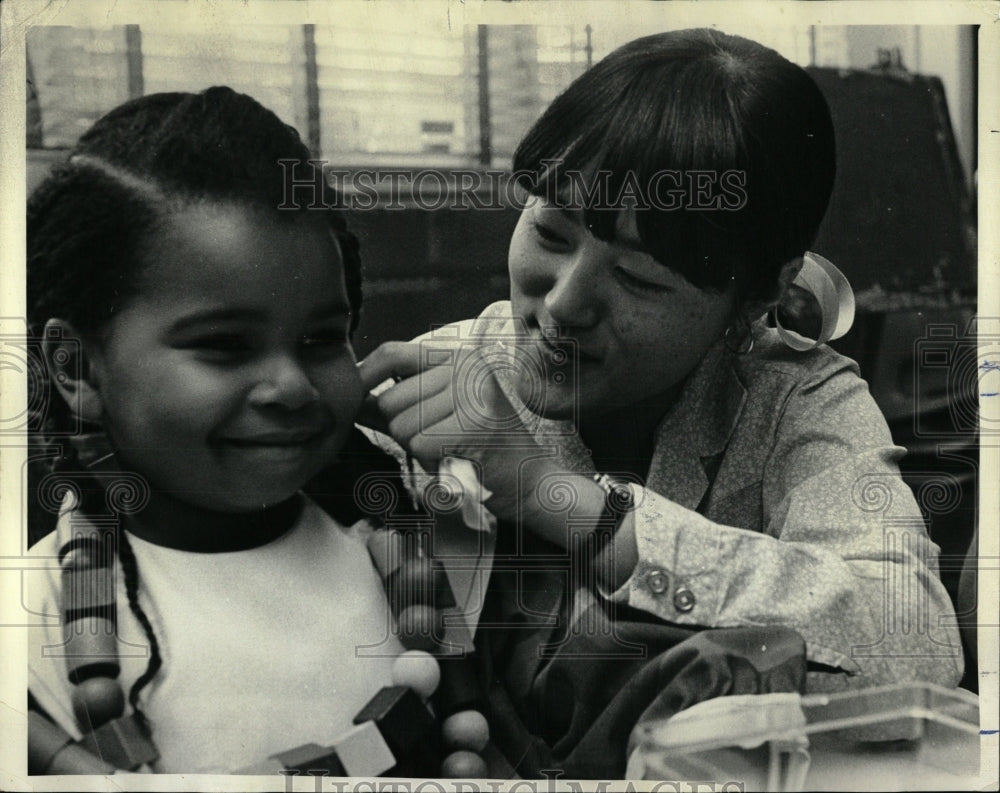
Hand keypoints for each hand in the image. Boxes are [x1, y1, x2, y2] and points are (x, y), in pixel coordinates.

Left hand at [357, 340, 550, 522]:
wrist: (529, 480)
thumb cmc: (481, 449)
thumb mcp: (438, 414)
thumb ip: (397, 403)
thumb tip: (350, 397)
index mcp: (459, 356)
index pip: (392, 352)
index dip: (363, 375)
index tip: (351, 399)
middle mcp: (467, 365)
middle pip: (390, 399)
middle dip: (401, 430)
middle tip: (436, 441)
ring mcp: (472, 392)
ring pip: (401, 425)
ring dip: (417, 448)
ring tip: (449, 449)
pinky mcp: (473, 423)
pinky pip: (418, 445)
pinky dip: (431, 461)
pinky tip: (456, 460)